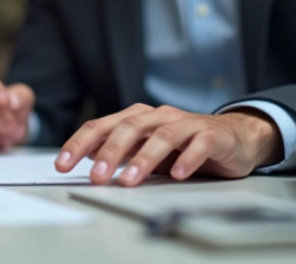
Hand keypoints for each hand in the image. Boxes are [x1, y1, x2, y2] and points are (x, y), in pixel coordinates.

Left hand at [53, 104, 282, 185]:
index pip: (102, 126)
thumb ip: (120, 149)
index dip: (79, 143)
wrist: (233, 138)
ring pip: (162, 135)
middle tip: (96, 178)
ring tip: (130, 180)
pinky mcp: (212, 135)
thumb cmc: (183, 145)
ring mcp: (186, 123)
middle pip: (129, 128)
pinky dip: (187, 159)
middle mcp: (159, 116)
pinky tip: (177, 174)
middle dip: (109, 153)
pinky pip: (198, 144)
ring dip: (144, 158)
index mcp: (137, 118)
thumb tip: (87, 155)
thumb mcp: (145, 148)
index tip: (62, 164)